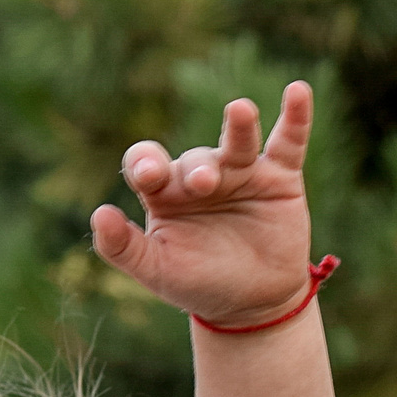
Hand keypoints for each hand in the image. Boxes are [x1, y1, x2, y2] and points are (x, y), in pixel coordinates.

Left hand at [90, 82, 317, 328]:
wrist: (251, 304)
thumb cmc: (197, 283)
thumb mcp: (156, 270)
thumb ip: (122, 247)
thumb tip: (98, 213)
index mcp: (164, 193)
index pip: (146, 162)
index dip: (144, 162)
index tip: (148, 175)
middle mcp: (200, 175)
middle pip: (194, 157)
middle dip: (198, 169)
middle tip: (204, 184)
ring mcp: (240, 171)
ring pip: (237, 141)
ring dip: (238, 127)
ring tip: (240, 111)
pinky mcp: (279, 176)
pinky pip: (287, 141)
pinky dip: (295, 117)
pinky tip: (298, 91)